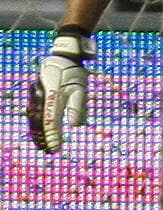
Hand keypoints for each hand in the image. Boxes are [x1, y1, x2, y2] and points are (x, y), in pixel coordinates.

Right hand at [26, 32, 94, 152]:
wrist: (64, 57)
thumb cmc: (74, 73)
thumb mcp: (80, 89)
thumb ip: (78, 108)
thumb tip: (75, 127)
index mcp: (53, 99)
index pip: (51, 123)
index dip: (53, 138)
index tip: (55, 149)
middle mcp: (42, 99)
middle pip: (39, 124)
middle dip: (43, 139)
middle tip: (48, 151)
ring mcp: (38, 97)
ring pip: (34, 120)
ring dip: (38, 134)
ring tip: (42, 145)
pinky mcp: (38, 96)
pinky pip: (34, 113)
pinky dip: (36, 125)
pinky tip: (39, 132)